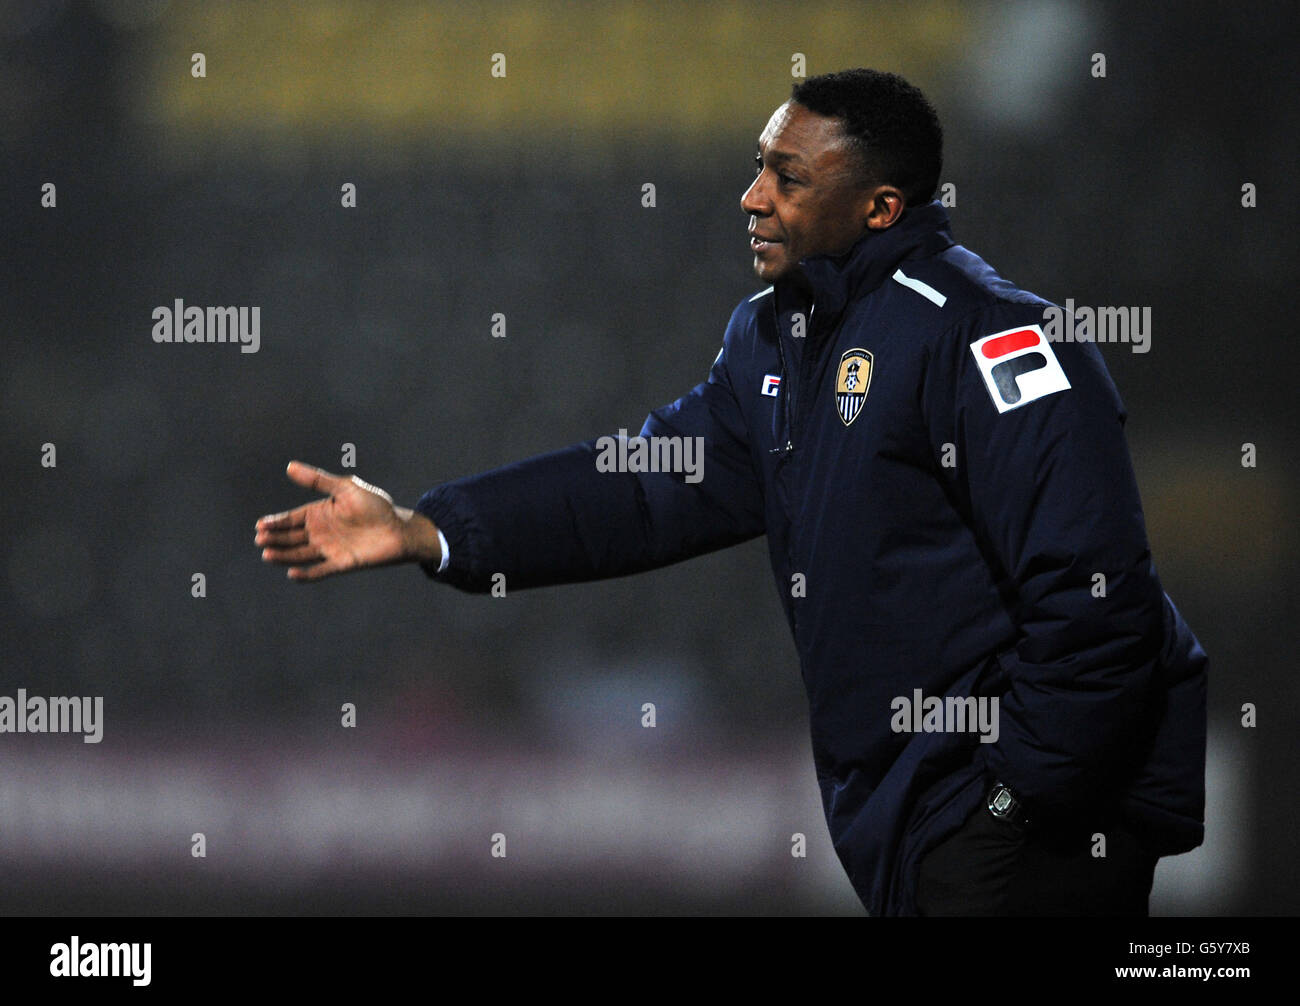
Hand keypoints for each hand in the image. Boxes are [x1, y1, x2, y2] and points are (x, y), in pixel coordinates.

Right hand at [255, 461, 440, 580]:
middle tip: (260, 540)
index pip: (291, 519)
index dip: (276, 522)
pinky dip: (307, 574)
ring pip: (300, 554)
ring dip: (284, 556)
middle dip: (275, 539)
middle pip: (291, 537)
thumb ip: (318, 481)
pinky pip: (320, 570)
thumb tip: (289, 466)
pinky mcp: (342, 563)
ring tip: (267, 555)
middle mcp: (321, 532)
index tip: (260, 525)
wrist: (400, 528)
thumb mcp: (346, 488)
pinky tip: (292, 574)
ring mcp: (330, 549)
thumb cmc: (376, 505)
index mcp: (320, 513)